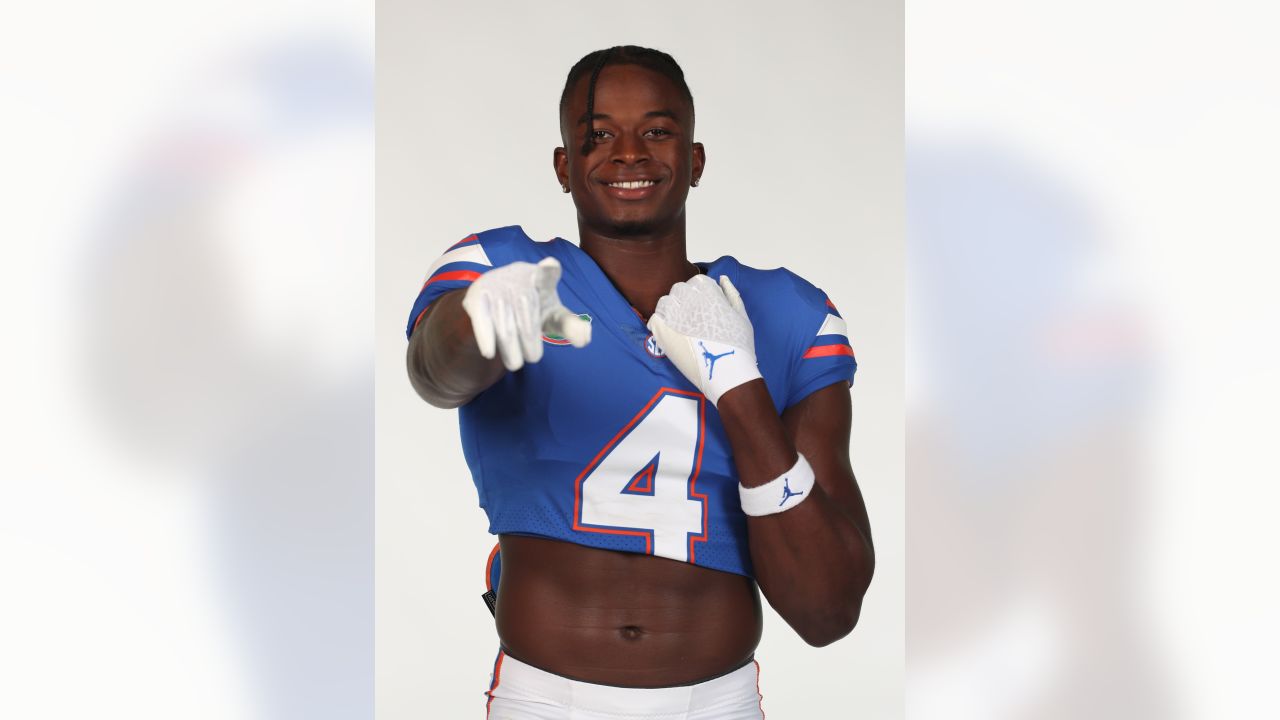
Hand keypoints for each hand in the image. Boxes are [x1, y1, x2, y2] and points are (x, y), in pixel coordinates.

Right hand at [461, 257, 590, 370]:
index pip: (548, 272)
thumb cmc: (532, 308)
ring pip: (505, 321)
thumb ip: (570, 325)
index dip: (549, 269)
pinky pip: (482, 319)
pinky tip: (489, 353)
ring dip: (511, 347)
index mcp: (542, 277)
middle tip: (533, 358)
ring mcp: (496, 284)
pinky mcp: (477, 296)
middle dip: (529, 340)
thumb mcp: (552, 315)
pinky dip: (485, 336)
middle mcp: (518, 275)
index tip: (550, 266)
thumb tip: (585, 338)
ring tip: (516, 364)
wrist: (495, 299)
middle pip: (527, 312)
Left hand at [647, 274, 761, 404]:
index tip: (704, 307)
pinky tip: (670, 333)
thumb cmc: (739, 345)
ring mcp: (673, 315)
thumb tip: (722, 279)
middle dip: (685, 300)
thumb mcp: (742, 315)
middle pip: (679, 289)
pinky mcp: (662, 332)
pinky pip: (654, 319)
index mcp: (708, 291)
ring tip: (681, 326)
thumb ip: (731, 294)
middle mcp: (688, 299)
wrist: (727, 371)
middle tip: (693, 318)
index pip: (696, 280)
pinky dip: (660, 323)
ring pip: (665, 302)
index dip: (700, 293)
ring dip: (671, 310)